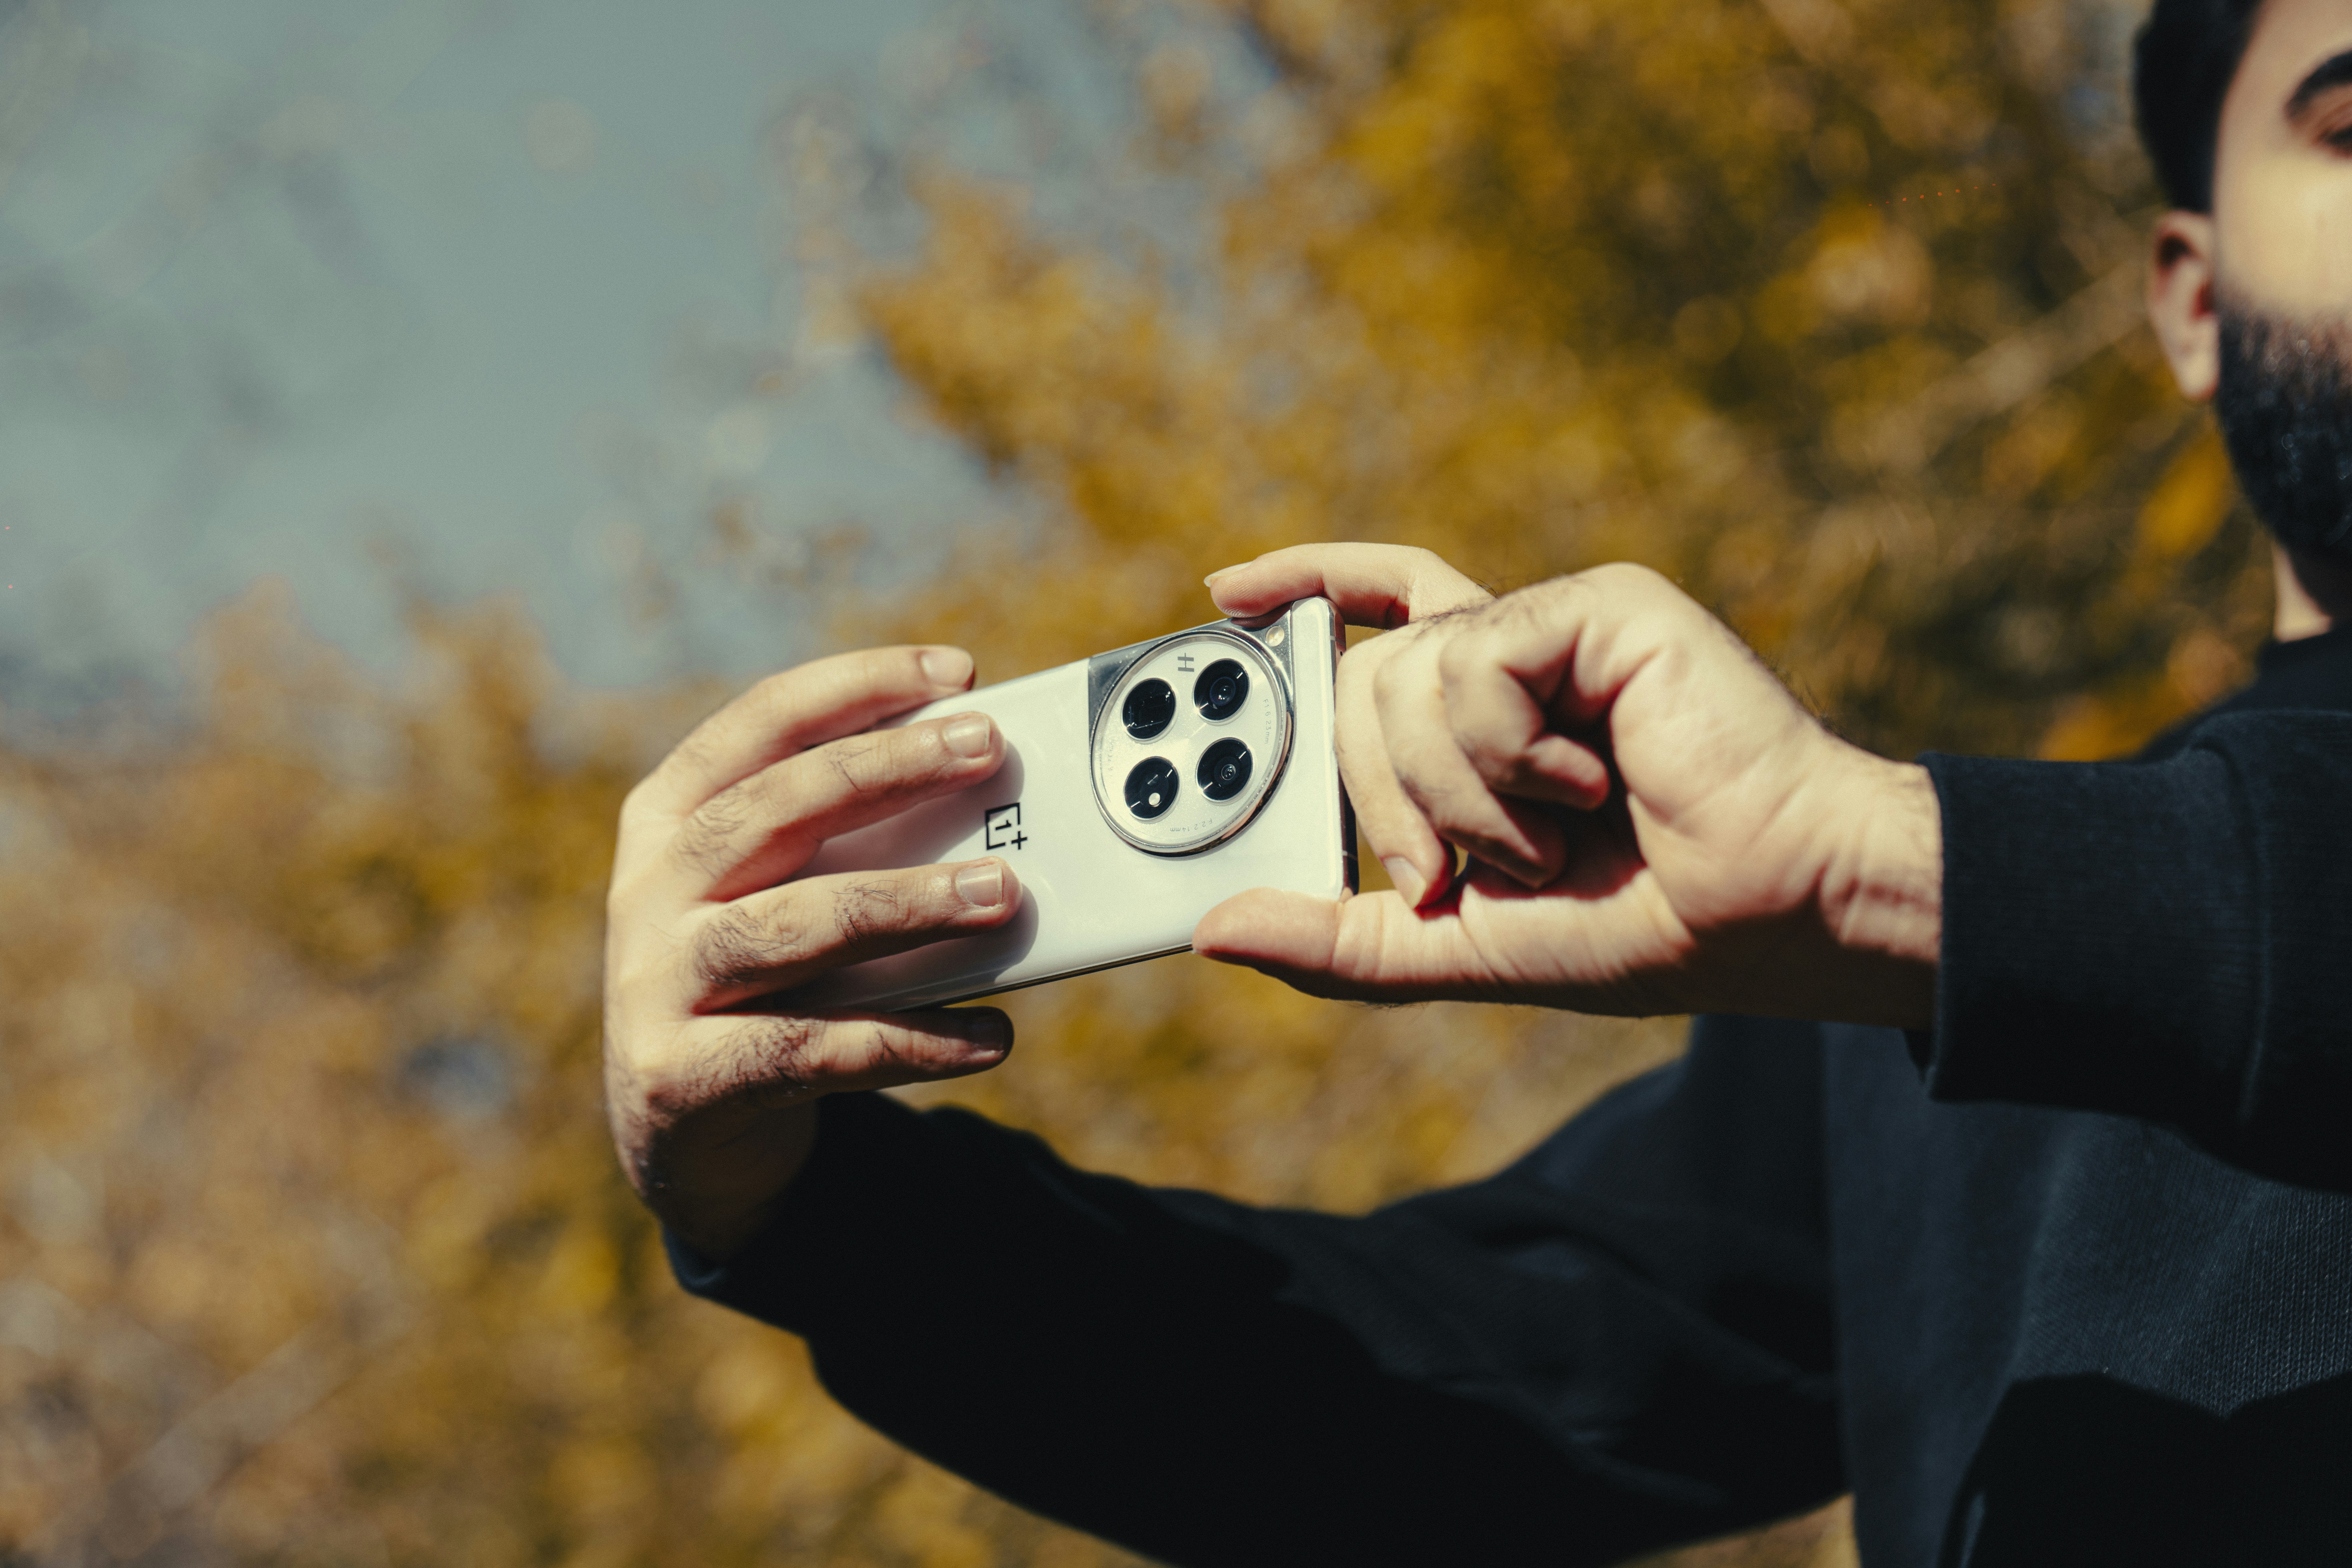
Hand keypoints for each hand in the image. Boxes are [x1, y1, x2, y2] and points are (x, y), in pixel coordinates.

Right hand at [603, 646, 1023, 1258]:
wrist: (680, 1132)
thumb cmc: (764, 982)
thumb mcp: (789, 897)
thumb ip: (856, 851)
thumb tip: (998, 815)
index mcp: (670, 820)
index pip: (761, 724)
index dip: (857, 688)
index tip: (958, 674)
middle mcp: (649, 890)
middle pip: (776, 809)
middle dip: (889, 772)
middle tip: (988, 752)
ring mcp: (655, 984)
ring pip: (795, 925)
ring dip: (908, 903)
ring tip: (1004, 893)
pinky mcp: (681, 1078)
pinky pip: (814, 1050)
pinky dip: (911, 1041)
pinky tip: (991, 1035)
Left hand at [1194, 545, 1940, 1025]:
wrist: (1765, 912)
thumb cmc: (1637, 923)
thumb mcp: (1454, 944)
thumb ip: (1337, 937)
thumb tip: (1215, 929)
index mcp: (1485, 713)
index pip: (1376, 617)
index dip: (1303, 588)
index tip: (1227, 596)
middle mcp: (1515, 654)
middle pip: (1359, 677)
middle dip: (1378, 798)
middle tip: (1448, 870)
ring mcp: (1557, 623)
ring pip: (1402, 678)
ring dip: (1460, 796)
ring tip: (1553, 834)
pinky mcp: (1600, 606)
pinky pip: (1473, 662)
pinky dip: (1508, 756)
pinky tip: (1592, 785)